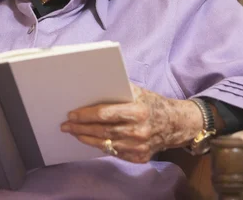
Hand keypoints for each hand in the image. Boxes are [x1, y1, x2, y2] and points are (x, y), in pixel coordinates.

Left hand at [60, 85, 202, 162]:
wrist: (176, 124)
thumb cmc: (152, 104)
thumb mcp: (138, 92)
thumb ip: (118, 90)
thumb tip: (93, 85)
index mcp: (138, 111)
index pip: (104, 114)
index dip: (85, 115)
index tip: (71, 114)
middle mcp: (138, 131)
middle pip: (102, 131)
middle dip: (80, 128)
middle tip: (66, 126)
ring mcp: (139, 147)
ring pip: (105, 144)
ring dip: (87, 138)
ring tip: (74, 133)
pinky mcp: (140, 157)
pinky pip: (114, 153)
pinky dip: (101, 146)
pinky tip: (91, 140)